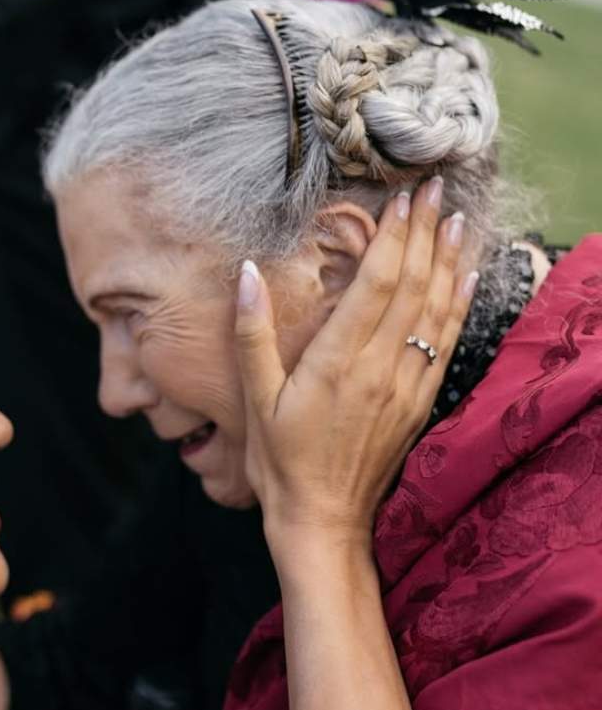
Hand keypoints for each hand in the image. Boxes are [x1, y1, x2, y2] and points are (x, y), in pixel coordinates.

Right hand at [236, 178, 475, 551]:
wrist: (322, 519)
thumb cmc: (280, 463)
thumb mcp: (255, 402)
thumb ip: (251, 336)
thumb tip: (244, 275)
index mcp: (336, 363)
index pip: (375, 284)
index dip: (392, 238)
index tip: (403, 199)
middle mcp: (378, 369)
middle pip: (411, 286)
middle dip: (424, 234)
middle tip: (434, 190)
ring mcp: (404, 387)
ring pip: (435, 310)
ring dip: (447, 260)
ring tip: (456, 220)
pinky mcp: (417, 404)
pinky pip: (446, 343)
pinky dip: (458, 305)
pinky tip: (464, 277)